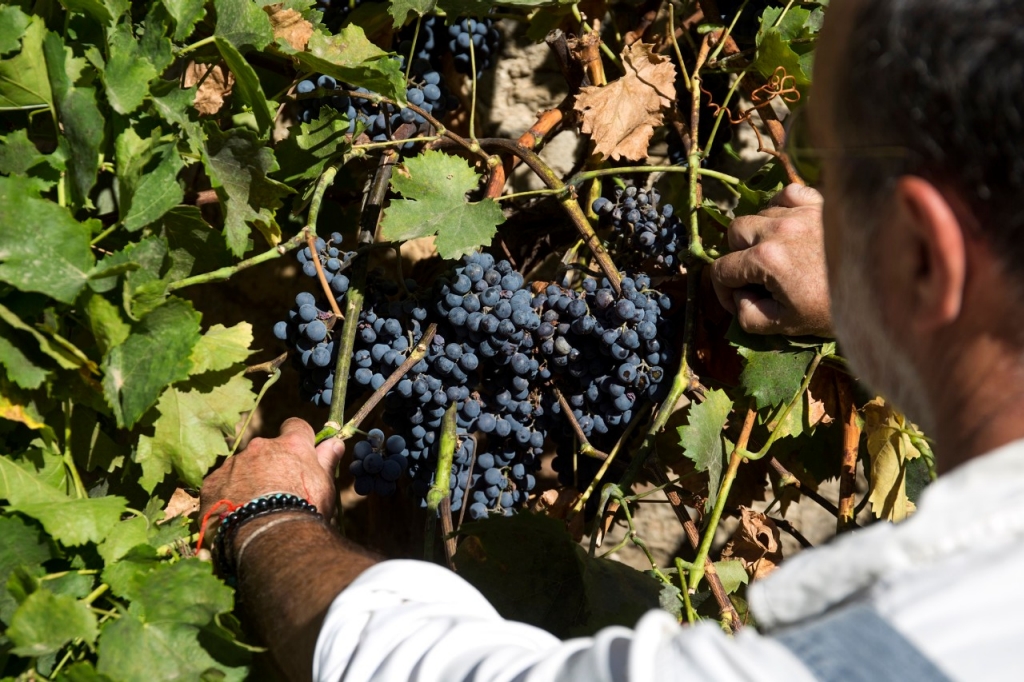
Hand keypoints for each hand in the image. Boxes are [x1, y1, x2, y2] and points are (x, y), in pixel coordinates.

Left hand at [200, 418, 344, 523]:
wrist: (268, 536)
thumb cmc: (305, 509)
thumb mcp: (324, 486)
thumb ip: (326, 461)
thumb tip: (335, 442)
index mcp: (290, 445)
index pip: (296, 426)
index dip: (299, 439)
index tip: (301, 454)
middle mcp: (260, 448)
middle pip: (266, 450)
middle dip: (270, 465)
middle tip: (277, 492)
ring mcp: (233, 464)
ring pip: (241, 468)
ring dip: (248, 481)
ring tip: (255, 510)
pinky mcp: (212, 484)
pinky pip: (221, 485)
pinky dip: (228, 496)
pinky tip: (235, 516)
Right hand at [710, 184, 832, 336]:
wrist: (885, 293)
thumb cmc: (834, 312)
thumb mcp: (785, 325)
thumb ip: (748, 315)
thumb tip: (740, 297)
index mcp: (766, 259)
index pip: (721, 269)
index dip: (723, 290)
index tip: (738, 300)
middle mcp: (779, 229)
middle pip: (734, 233)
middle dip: (737, 256)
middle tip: (755, 276)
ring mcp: (801, 212)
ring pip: (759, 213)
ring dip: (759, 234)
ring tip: (776, 254)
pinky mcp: (820, 203)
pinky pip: (787, 193)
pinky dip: (781, 207)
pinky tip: (789, 226)